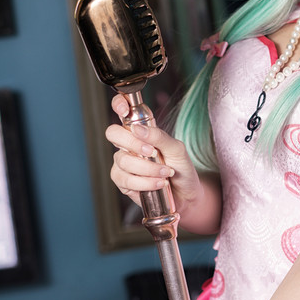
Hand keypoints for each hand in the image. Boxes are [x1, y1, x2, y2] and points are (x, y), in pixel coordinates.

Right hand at [106, 94, 201, 214]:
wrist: (186, 194)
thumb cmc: (181, 169)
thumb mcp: (176, 149)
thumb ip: (159, 136)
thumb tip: (138, 129)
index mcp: (141, 131)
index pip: (122, 111)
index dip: (119, 105)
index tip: (124, 110)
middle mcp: (128, 145)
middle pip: (113, 134)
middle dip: (133, 143)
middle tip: (152, 152)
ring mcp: (123, 163)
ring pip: (122, 160)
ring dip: (147, 169)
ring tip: (165, 173)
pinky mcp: (123, 182)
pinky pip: (125, 180)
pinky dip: (144, 183)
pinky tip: (158, 183)